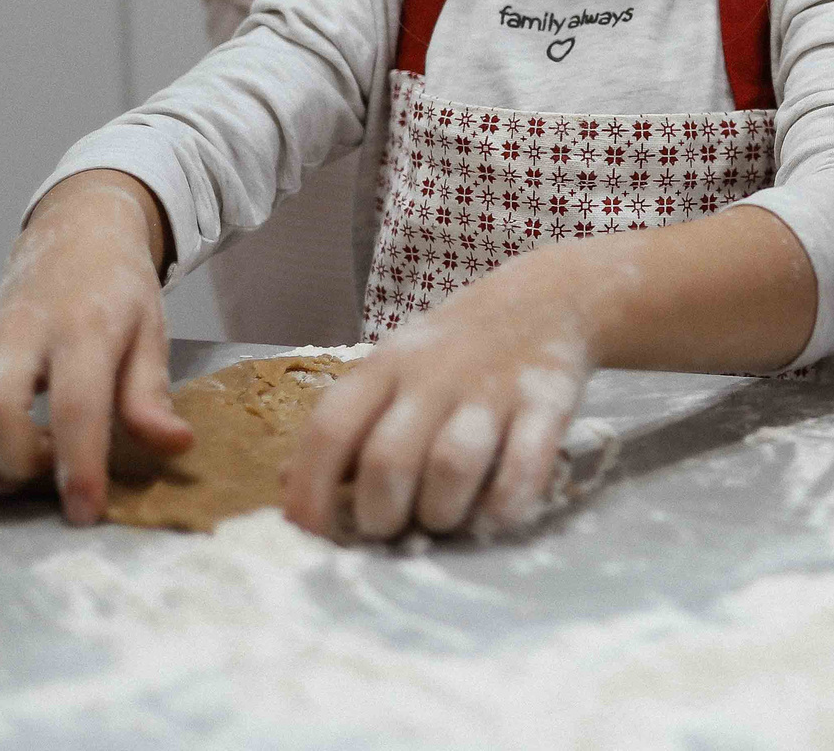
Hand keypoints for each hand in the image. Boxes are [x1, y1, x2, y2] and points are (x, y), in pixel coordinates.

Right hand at [0, 172, 192, 524]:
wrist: (72, 241)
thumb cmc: (117, 294)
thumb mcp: (151, 336)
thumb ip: (151, 396)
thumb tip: (175, 446)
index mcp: (82, 325)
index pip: (75, 405)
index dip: (79, 466)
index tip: (85, 513)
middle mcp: (17, 331)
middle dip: (17, 464)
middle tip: (52, 466)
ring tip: (27, 459)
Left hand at [282, 260, 596, 540]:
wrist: (549, 296)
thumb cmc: (455, 348)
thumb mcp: (391, 369)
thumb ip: (345, 424)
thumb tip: (284, 482)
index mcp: (385, 367)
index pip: (330, 430)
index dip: (311, 492)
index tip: (309, 537)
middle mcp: (434, 376)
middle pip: (388, 460)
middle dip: (381, 515)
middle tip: (390, 529)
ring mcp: (492, 389)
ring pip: (452, 465)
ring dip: (441, 512)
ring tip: (442, 519)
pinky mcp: (546, 404)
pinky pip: (524, 468)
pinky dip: (504, 506)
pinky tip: (495, 513)